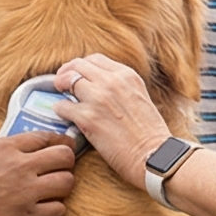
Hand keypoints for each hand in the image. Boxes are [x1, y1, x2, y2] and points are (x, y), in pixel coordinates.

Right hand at [0, 132, 74, 215]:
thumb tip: (4, 153)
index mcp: (4, 147)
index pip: (45, 136)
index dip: (57, 143)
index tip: (61, 148)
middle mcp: (19, 165)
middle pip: (65, 156)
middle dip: (66, 163)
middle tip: (61, 171)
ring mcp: (25, 192)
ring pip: (67, 182)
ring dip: (63, 189)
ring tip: (53, 195)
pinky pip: (59, 211)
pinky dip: (55, 213)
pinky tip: (44, 215)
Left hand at [53, 54, 172, 186]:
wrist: (155, 156)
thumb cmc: (150, 133)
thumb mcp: (139, 96)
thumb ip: (121, 87)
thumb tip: (100, 86)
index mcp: (127, 75)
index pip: (95, 59)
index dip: (81, 66)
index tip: (76, 74)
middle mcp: (112, 82)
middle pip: (77, 65)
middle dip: (66, 73)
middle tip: (61, 84)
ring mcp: (98, 99)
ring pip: (67, 80)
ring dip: (61, 88)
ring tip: (62, 98)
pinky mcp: (88, 119)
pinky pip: (62, 106)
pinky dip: (60, 110)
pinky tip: (64, 115)